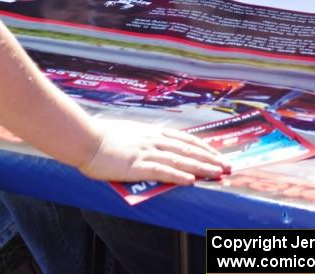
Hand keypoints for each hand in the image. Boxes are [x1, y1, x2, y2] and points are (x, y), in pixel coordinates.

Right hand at [79, 118, 229, 183]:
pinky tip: (191, 181)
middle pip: (187, 149)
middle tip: (227, 165)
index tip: (216, 153)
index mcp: (151, 132)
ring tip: (218, 173)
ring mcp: (146, 152)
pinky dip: (178, 176)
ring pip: (180, 160)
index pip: (183, 139)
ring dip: (201, 167)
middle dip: (209, 158)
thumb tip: (154, 142)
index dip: (202, 146)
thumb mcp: (129, 133)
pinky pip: (162, 171)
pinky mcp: (137, 166)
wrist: (86, 139)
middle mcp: (153, 140)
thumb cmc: (103, 137)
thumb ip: (143, 138)